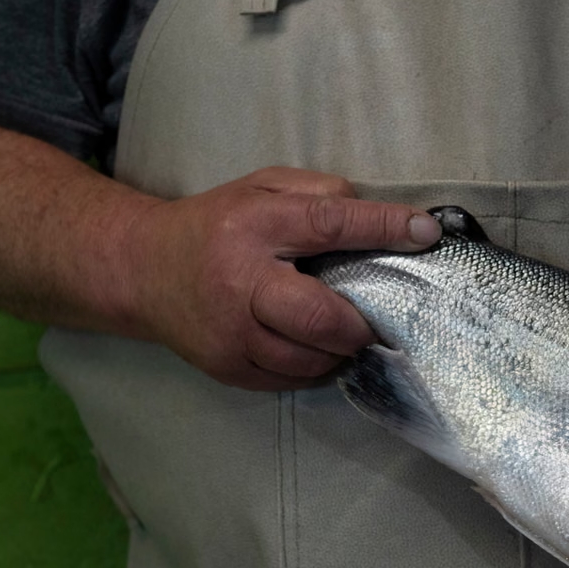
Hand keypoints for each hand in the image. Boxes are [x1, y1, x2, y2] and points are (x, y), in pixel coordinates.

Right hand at [118, 167, 441, 390]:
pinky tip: (314, 346)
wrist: (142, 270)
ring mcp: (231, 334)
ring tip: (346, 330)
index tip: (426, 232)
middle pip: (319, 317)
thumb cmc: (217, 224)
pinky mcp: (227, 368)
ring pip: (309, 358)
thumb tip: (378, 217)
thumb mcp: (262, 188)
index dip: (383, 228)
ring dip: (341, 348)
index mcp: (254, 225)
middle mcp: (240, 282)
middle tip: (379, 317)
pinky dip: (315, 365)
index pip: (329, 225)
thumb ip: (319, 193)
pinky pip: (291, 379)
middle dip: (362, 322)